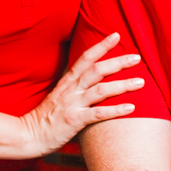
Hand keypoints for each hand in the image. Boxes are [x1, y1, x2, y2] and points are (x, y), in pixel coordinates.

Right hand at [21, 33, 141, 156]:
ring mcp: (72, 104)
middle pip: (97, 70)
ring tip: (140, 82)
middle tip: (137, 57)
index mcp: (68, 81)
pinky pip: (98, 114)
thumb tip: (88, 71)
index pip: (86, 58)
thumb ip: (73, 83)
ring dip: (122, 85)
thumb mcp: (59, 93)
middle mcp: (71, 90)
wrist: (29, 135)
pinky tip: (131, 108)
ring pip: (100, 90)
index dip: (101, 46)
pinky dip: (115, 110)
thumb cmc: (47, 116)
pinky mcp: (74, 121)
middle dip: (118, 62)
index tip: (117, 35)